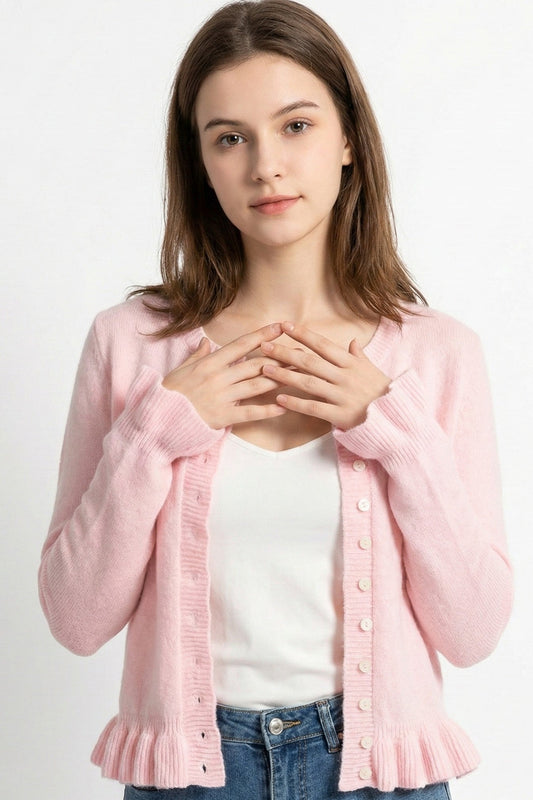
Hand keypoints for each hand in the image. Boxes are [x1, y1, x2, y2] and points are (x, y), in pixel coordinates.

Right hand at [162, 323, 287, 428]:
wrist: (157, 419)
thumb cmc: (169, 394)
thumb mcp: (181, 369)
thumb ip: (197, 355)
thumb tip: (207, 341)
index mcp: (209, 363)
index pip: (240, 345)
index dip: (261, 336)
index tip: (279, 327)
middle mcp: (218, 377)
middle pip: (255, 364)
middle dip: (280, 358)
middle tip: (301, 352)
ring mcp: (221, 397)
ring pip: (256, 385)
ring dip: (279, 380)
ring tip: (299, 375)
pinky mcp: (222, 417)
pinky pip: (250, 413)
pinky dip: (268, 410)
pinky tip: (284, 407)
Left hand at [260, 321, 390, 429]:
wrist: (398, 418)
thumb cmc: (383, 393)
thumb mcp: (372, 371)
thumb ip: (359, 356)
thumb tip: (351, 342)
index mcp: (351, 363)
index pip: (323, 345)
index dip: (303, 334)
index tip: (284, 326)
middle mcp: (345, 376)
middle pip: (310, 361)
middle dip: (285, 352)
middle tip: (264, 346)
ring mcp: (342, 396)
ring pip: (309, 382)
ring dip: (285, 375)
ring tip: (265, 370)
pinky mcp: (340, 415)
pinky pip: (314, 408)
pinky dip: (296, 403)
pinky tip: (279, 400)